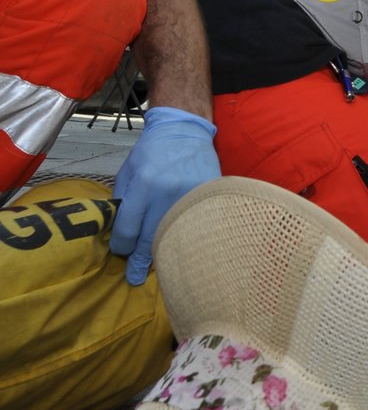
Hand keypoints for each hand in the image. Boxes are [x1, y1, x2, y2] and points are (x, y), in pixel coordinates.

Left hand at [111, 107, 220, 284]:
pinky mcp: (206, 196)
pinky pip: (194, 224)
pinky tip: (182, 248)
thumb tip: (118, 230)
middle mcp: (167, 193)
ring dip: (165, 252)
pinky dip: (186, 237)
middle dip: (140, 260)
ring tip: (158, 269)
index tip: (119, 252)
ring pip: (175, 235)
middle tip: (134, 278)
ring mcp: (190, 196)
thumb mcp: (128, 171)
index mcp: (143, 186)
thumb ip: (123, 199)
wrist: (185, 131)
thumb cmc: (151, 151)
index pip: (128, 229)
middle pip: (151, 238)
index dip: (121, 246)